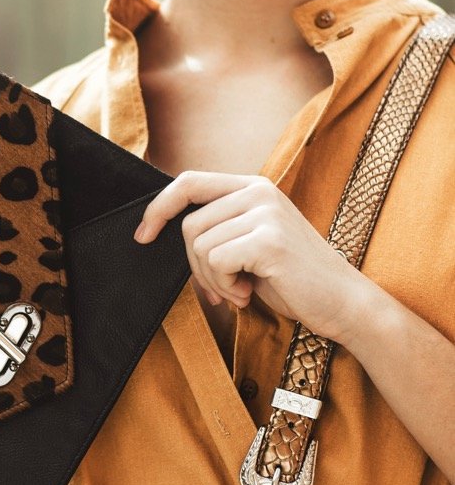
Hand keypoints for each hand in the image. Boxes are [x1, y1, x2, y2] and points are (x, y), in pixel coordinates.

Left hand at [133, 171, 362, 342]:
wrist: (343, 302)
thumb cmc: (294, 280)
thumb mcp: (252, 245)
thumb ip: (220, 230)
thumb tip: (161, 232)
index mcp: (254, 188)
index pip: (190, 181)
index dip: (159, 206)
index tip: (142, 235)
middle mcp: (259, 191)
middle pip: (189, 225)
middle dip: (195, 267)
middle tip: (223, 288)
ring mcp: (265, 212)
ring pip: (199, 246)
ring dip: (213, 280)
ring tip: (241, 290)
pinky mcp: (268, 239)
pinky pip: (215, 262)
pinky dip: (224, 286)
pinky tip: (248, 294)